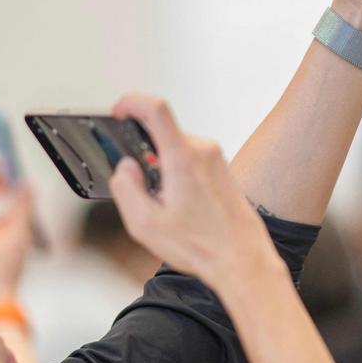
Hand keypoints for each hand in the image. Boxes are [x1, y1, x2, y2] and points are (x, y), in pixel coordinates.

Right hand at [107, 93, 280, 285]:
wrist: (243, 260)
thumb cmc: (203, 246)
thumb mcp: (146, 224)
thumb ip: (125, 188)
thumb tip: (125, 168)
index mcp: (183, 158)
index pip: (156, 109)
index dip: (131, 102)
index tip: (118, 111)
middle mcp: (203, 150)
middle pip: (162, 132)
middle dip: (143, 152)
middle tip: (137, 183)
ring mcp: (216, 159)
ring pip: (175, 148)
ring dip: (161, 167)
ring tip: (163, 204)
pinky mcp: (222, 169)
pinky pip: (190, 159)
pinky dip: (176, 174)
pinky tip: (179, 206)